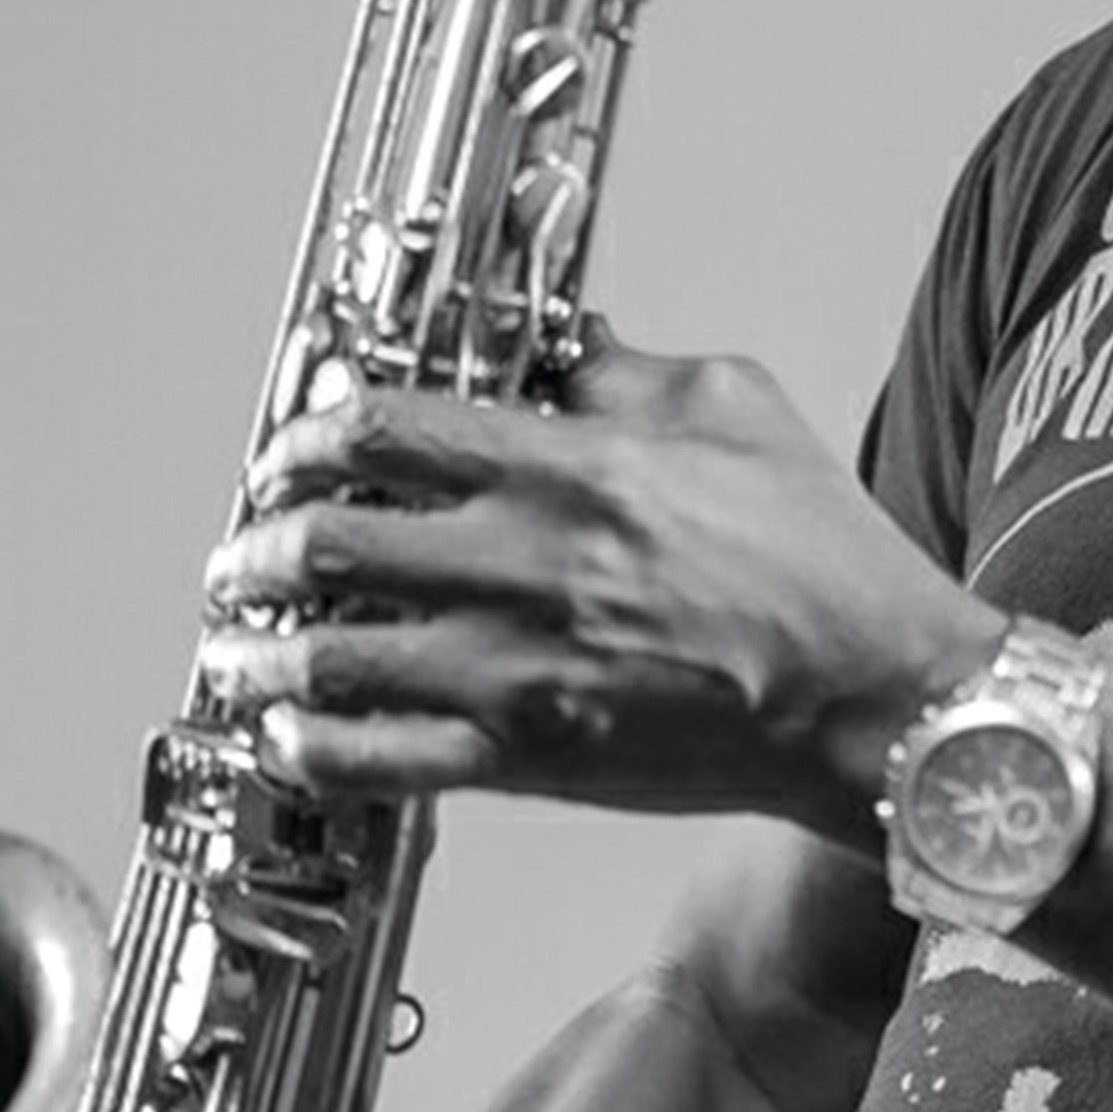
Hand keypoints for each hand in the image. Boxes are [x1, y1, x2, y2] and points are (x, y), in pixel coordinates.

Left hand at [196, 335, 1001, 840]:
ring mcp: (518, 672)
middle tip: (248, 549)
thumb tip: (555, 348)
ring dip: (259, 648)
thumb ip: (625, 372)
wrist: (875, 697)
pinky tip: (290, 731)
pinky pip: (377, 762)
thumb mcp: (737, 407)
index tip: (291, 448)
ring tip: (237, 642)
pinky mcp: (529, 761)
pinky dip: (309, 747)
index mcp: (573, 468)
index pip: (386, 431)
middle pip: (331, 543)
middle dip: (262, 544)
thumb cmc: (824, 558)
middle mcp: (527, 567)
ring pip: (331, 657)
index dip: (309, 434)